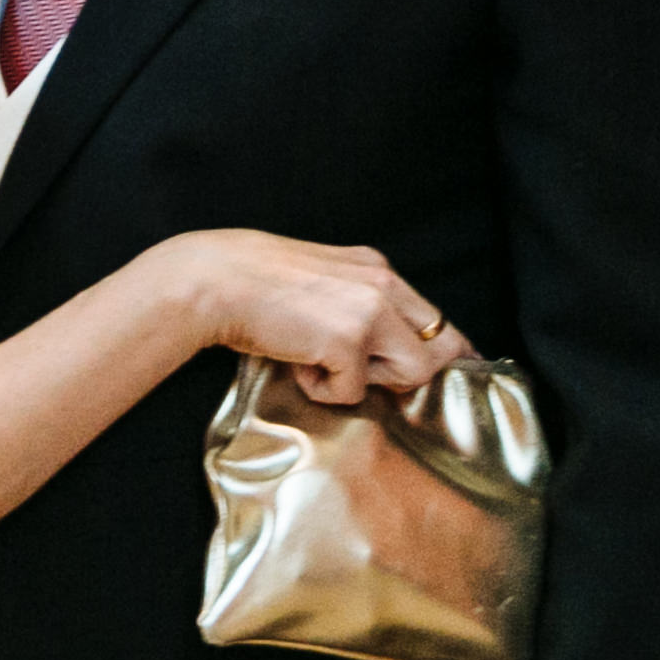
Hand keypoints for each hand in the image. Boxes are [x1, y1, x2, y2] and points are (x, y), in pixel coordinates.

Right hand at [174, 230, 474, 406]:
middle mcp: (382, 283)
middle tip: (351, 368)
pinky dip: (323, 389)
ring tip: (320, 360)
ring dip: (366, 380)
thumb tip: (387, 348)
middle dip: (406, 372)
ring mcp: (369, 311)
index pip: (436, 317)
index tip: (446, 371)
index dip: (441, 352)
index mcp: (375, 267)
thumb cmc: (254, 285)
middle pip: (442, 347)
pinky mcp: (348, 341)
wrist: (213, 281)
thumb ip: (359, 304)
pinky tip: (297, 363)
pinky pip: (355, 391)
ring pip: (412, 373)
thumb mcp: (322, 281)